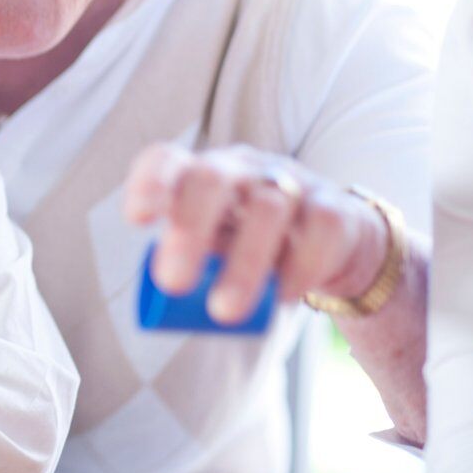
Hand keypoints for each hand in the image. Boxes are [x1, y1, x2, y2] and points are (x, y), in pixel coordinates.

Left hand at [123, 143, 388, 325]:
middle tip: (173, 284)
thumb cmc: (251, 240)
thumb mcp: (212, 240)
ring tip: (223, 312)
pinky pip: (321, 229)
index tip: (136, 219)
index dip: (149, 181)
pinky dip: (300, 266)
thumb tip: (157, 298)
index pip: (168, 160)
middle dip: (189, 228)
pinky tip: (281, 297)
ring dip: (243, 264)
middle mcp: (244, 169)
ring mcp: (292, 183)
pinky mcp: (336, 208)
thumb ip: (183, 257)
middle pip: (211, 178)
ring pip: (268, 207)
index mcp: (203, 173)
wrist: (335, 242)